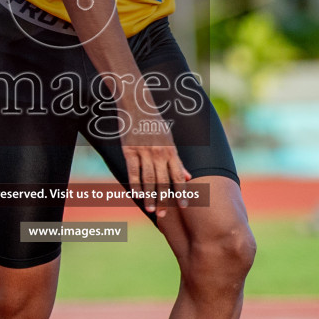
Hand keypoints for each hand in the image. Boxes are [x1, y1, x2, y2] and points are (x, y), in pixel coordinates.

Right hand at [118, 96, 190, 219]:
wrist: (137, 104)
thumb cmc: (154, 123)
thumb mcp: (169, 139)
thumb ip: (177, 160)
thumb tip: (188, 176)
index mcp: (171, 150)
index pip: (178, 175)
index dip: (182, 192)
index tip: (185, 206)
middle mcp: (159, 152)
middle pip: (163, 181)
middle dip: (165, 199)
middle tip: (164, 215)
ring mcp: (144, 151)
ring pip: (148, 179)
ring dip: (150, 196)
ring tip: (152, 210)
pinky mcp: (130, 150)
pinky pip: (133, 171)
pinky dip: (135, 185)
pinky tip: (137, 195)